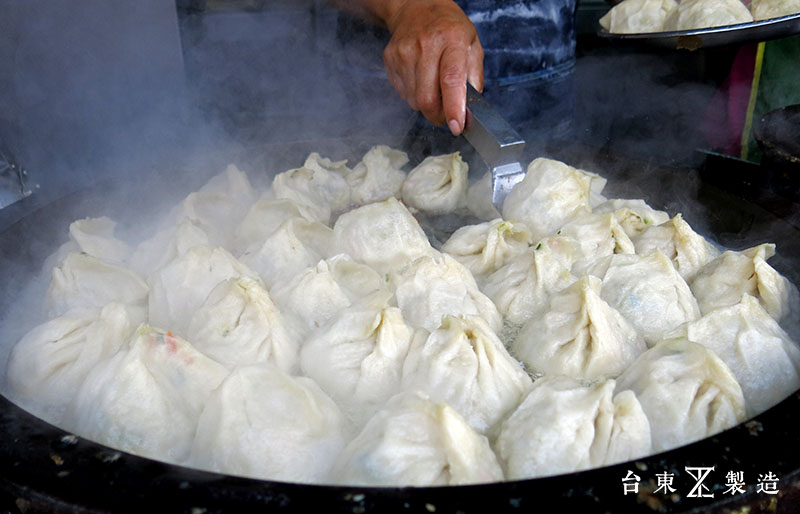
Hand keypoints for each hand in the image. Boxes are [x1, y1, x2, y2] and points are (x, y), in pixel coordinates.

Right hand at [382, 0, 483, 134]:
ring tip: (433, 87)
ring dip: (425, 104)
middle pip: (427, 98)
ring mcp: (404, 52)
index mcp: (452, 40)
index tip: (456, 126)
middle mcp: (425, 45)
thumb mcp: (472, 45)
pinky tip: (420, 78)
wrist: (416, 7)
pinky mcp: (390, 59)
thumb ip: (474, 79)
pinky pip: (402, 93)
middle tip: (446, 116)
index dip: (453, 108)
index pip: (451, 80)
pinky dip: (413, 94)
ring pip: (413, 100)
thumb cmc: (449, 29)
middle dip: (438, 115)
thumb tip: (471, 112)